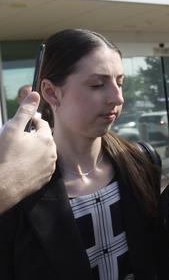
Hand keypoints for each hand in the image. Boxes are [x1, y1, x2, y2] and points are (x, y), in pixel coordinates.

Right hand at [0, 92, 56, 212]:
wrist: (3, 185)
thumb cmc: (6, 156)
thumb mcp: (12, 129)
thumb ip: (25, 111)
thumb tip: (34, 94)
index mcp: (46, 139)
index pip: (41, 124)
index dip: (31, 121)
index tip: (22, 123)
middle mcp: (52, 153)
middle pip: (43, 138)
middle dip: (33, 136)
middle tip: (18, 139)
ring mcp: (49, 167)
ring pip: (43, 153)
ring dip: (34, 150)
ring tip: (18, 153)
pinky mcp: (45, 179)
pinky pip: (41, 167)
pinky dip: (34, 164)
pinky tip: (22, 165)